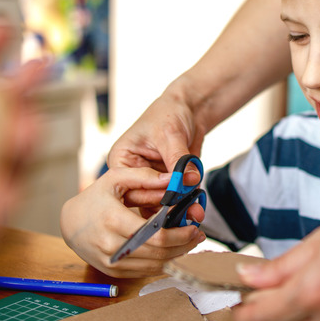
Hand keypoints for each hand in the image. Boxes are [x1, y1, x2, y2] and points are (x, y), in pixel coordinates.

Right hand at [60, 167, 206, 277]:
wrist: (70, 223)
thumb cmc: (95, 198)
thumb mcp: (116, 178)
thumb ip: (145, 176)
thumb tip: (173, 179)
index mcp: (113, 220)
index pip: (156, 235)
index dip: (180, 234)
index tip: (195, 227)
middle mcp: (112, 246)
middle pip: (159, 253)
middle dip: (184, 245)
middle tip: (198, 235)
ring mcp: (112, 262)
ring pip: (155, 266)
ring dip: (177, 255)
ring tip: (190, 242)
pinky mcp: (114, 272)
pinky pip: (145, 272)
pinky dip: (163, 262)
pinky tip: (173, 250)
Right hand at [106, 79, 206, 211]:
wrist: (188, 109)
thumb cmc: (169, 113)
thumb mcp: (170, 134)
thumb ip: (178, 159)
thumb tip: (188, 181)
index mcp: (122, 161)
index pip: (130, 185)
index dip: (150, 192)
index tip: (171, 196)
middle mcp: (134, 175)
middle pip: (143, 200)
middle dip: (166, 204)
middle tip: (187, 207)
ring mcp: (151, 181)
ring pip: (160, 204)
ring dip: (178, 208)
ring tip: (195, 211)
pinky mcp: (168, 184)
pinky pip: (174, 200)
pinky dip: (186, 203)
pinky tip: (197, 206)